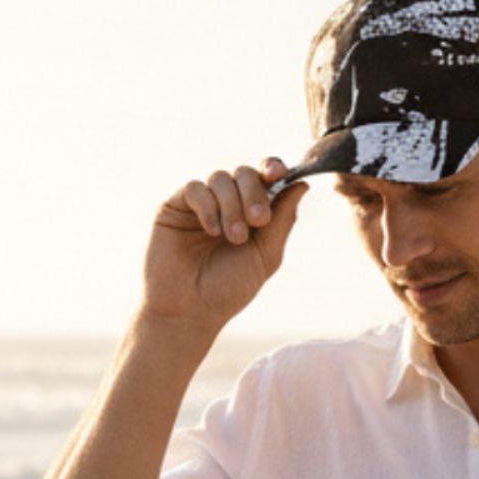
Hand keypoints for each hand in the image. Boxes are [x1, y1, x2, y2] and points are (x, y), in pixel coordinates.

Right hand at [140, 157, 308, 332]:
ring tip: (234, 237)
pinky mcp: (175, 206)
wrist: (190, 310)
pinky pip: (195, 188)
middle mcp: (227, 203)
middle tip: (260, 221)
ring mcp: (201, 203)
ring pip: (221, 177)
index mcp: (251, 212)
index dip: (273, 168)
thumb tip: (303, 184)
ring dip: (233, 206)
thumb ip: (283, 220)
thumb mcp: (266, 256)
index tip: (280, 174)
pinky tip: (212, 231)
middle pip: (245, 173)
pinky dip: (209, 207)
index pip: (265, 178)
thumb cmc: (229, 289)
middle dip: (255, 193)